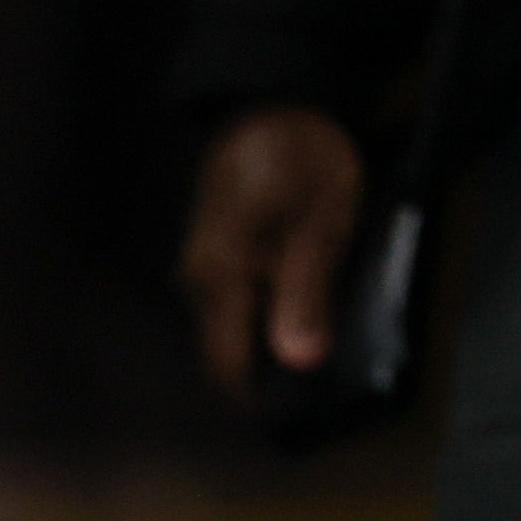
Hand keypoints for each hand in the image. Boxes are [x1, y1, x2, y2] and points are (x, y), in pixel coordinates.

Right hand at [175, 104, 362, 404]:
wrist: (279, 92)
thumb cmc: (303, 155)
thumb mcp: (320, 222)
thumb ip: (306, 292)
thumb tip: (299, 362)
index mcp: (220, 277)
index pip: (226, 363)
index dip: (254, 400)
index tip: (288, 428)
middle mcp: (199, 276)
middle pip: (225, 348)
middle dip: (260, 380)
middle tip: (308, 406)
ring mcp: (206, 257)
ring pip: (231, 322)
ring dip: (261, 347)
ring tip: (308, 371)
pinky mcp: (222, 240)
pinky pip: (237, 296)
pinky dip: (262, 315)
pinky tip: (296, 319)